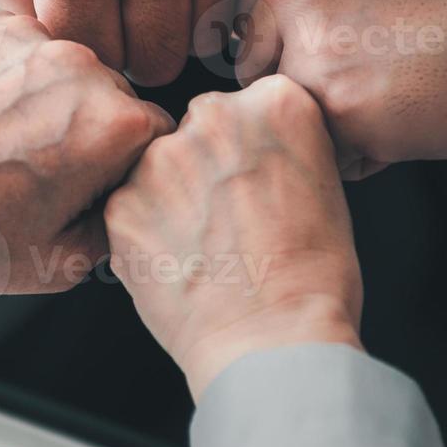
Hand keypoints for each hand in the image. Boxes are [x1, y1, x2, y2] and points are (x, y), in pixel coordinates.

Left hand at [0, 4, 173, 293]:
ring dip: (37, 94)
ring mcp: (18, 34)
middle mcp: (75, 64)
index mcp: (112, 124)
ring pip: (53, 63)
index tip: (90, 185)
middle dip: (83, 127)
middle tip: (29, 172)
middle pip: (107, 93)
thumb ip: (110, 230)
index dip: (125, 167)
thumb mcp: (51, 267)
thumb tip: (118, 206)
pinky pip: (1, 43)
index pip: (155, 134)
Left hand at [103, 77, 361, 400]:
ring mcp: (163, 158)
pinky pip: (129, 204)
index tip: (259, 179)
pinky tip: (178, 262)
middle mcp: (215, 115)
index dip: (253, 149)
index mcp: (277, 104)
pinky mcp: (122, 201)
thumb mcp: (323, 185)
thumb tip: (248, 150)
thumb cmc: (312, 279)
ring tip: (205, 246)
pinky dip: (145, 230)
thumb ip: (278, 145)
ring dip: (172, 195)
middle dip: (207, 163)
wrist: (272, 343)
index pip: (252, 103)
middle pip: (200, 126)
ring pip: (159, 165)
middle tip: (229, 217)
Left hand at [237, 0, 446, 178]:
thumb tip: (244, 25)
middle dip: (301, 84)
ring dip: (329, 121)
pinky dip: (363, 153)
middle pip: (255, 66)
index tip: (342, 42)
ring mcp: (308, 44)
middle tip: (375, 72)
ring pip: (286, 112)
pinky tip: (409, 120)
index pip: (245, 15)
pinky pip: (325, 152)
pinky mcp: (337, 105)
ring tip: (395, 94)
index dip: (288, 43)